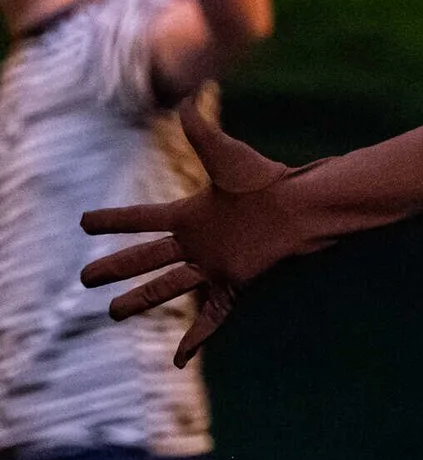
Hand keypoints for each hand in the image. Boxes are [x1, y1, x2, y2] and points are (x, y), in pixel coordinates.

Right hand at [80, 97, 297, 365]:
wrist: (301, 208)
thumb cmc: (267, 181)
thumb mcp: (226, 155)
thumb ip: (201, 132)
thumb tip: (184, 100)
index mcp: (190, 214)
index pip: (140, 218)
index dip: (112, 220)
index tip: (83, 222)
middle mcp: (197, 242)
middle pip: (146, 258)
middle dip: (115, 267)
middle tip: (85, 277)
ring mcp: (213, 265)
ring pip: (168, 287)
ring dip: (141, 300)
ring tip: (113, 313)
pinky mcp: (233, 283)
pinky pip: (210, 316)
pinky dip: (196, 338)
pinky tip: (180, 358)